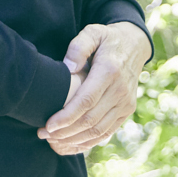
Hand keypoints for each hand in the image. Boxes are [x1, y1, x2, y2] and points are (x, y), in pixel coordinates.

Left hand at [37, 22, 150, 155]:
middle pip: (90, 120)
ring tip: (52, 141)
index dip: (66, 116)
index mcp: (109, 71)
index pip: (86, 101)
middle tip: (43, 134)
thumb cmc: (107, 39)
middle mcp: (120, 91)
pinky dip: (88, 143)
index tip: (47, 125)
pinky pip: (106, 133)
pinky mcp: (126, 111)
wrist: (134, 46)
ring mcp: (125, 103)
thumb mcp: (92, 32)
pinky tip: (70, 144)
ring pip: (98, 131)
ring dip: (74, 140)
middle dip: (65, 132)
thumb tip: (68, 69)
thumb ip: (78, 47)